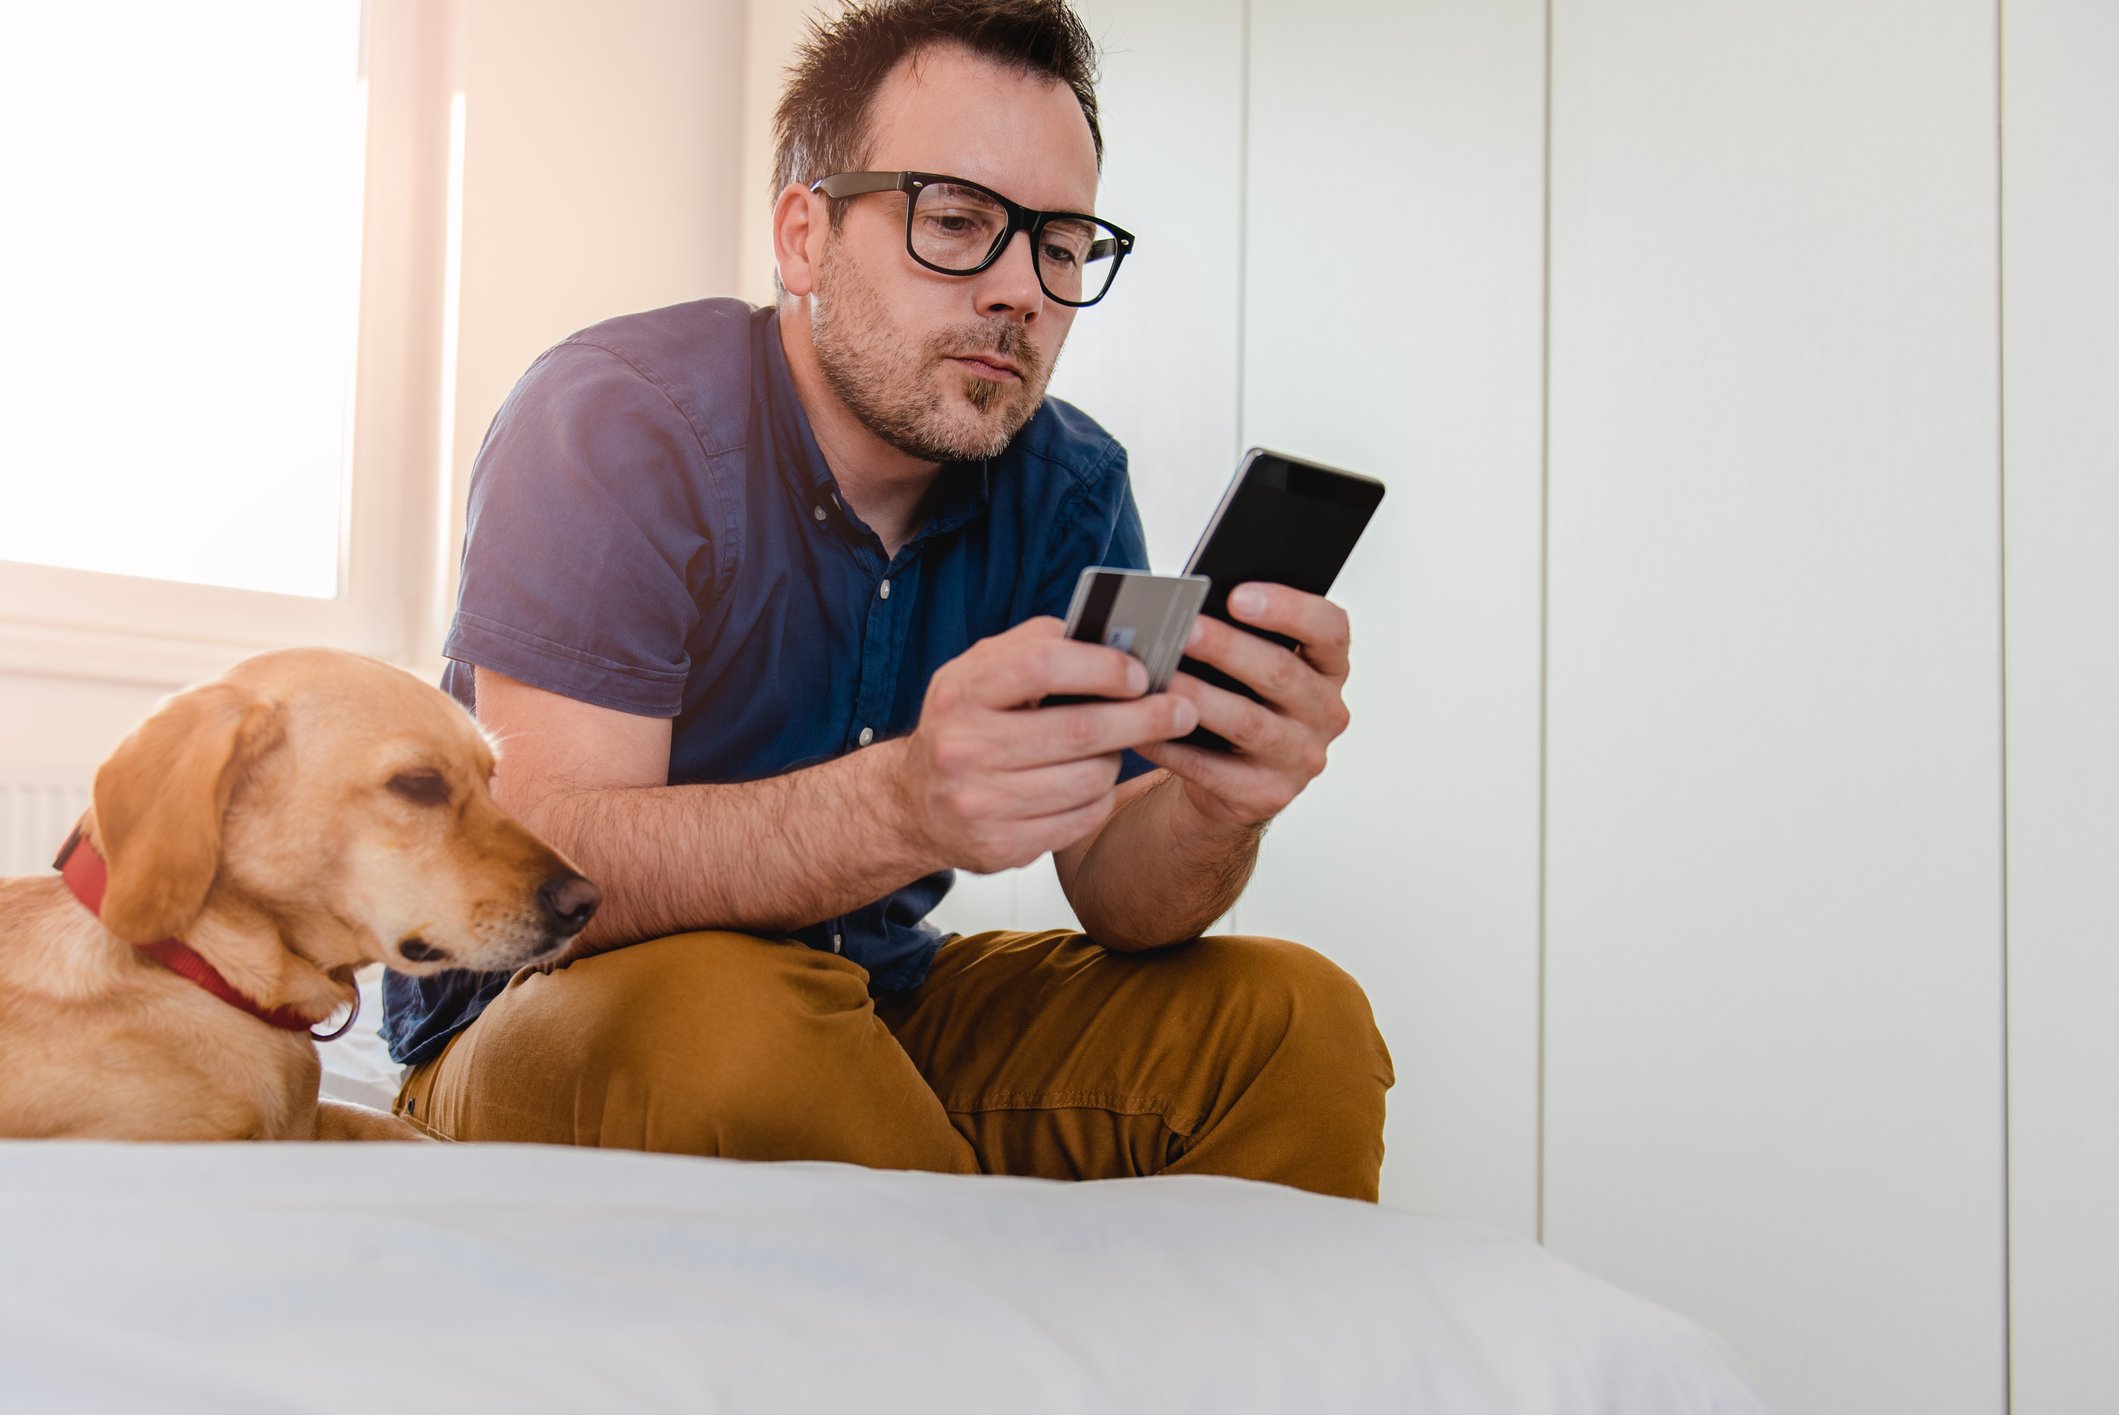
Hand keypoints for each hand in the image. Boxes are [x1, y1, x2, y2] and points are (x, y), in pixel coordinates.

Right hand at [897, 617, 1198, 873]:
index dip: (1102, 666)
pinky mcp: (1000, 847)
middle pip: (1078, 731)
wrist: (912, 803)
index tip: (1141, 671)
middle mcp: (963, 748)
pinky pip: (1081, 818)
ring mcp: (980, 803)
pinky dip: (1099, 797)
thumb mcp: (980, 671)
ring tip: (1115, 747)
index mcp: (960, 692)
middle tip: (1183, 709)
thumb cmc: (963, 724)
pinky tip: (1091, 783)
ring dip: (1116, 760)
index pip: (1043, 665)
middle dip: (1143, 717)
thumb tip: (1110, 638)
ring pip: (1088, 779)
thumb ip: (1036, 645)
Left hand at [1135, 583, 1351, 827]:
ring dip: (1200, 696)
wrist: (1234, 780)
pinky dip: (1176, 748)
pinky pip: (1214, 769)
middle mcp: (1325, 712)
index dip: (1288, 608)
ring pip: (1247, 723)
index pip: (1329, 629)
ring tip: (1161, 677)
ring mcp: (1300, 758)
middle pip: (1281, 673)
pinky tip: (1147, 728)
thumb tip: (1190, 609)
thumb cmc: (1241, 702)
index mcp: (1328, 668)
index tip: (1238, 594)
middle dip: (1227, 648)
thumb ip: (1241, 636)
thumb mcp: (1254, 667)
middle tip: (1185, 630)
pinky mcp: (1267, 794)